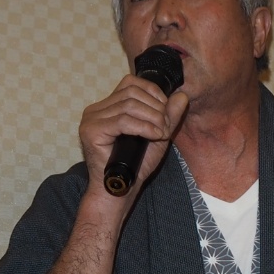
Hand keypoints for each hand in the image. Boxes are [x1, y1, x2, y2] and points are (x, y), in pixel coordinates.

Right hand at [78, 74, 189, 202]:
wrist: (121, 190)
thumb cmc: (136, 165)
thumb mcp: (158, 135)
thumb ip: (169, 116)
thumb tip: (182, 95)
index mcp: (108, 106)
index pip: (131, 83)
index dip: (153, 93)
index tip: (165, 113)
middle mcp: (96, 109)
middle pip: (132, 92)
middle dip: (156, 108)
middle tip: (164, 128)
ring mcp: (91, 119)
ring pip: (129, 105)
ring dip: (153, 119)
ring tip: (160, 134)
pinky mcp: (91, 131)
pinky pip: (123, 121)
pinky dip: (144, 127)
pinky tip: (154, 136)